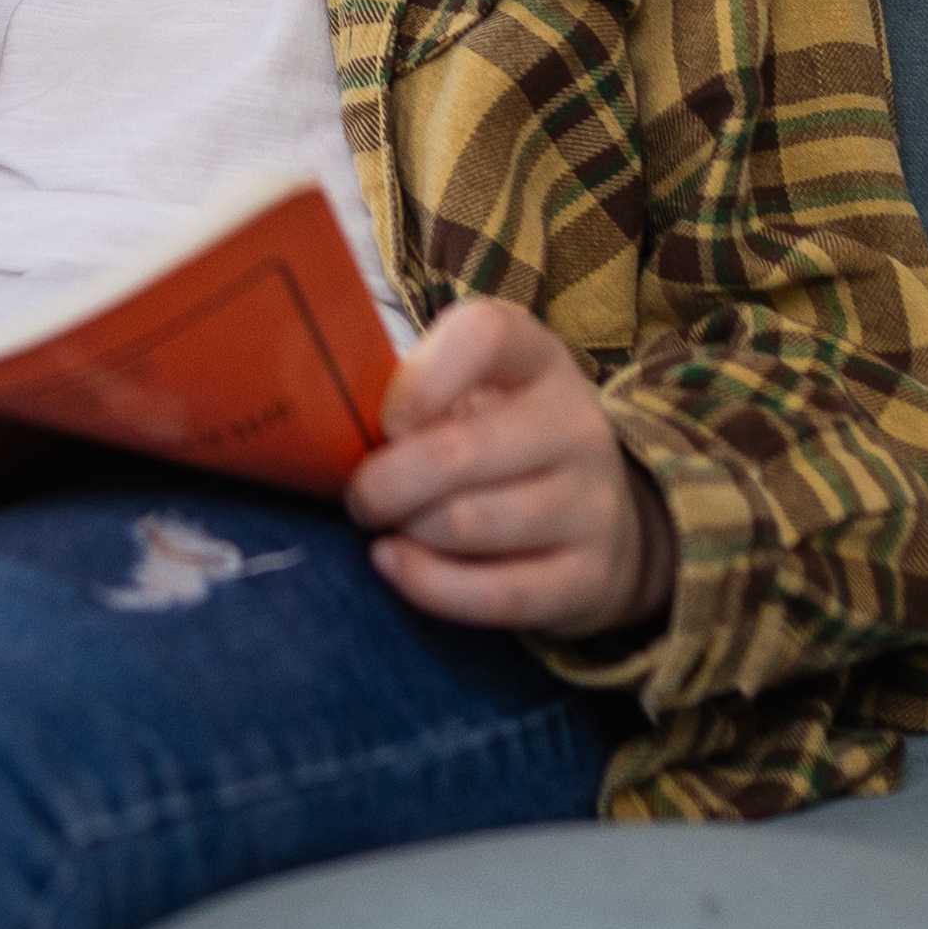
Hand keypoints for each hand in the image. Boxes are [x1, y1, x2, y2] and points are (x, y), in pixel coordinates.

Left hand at [344, 300, 672, 643]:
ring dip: (408, 531)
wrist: (602, 521)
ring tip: (386, 528)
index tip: (386, 421)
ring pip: (471, 525)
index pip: (486, 335)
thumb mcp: (476, 392)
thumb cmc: (501, 442)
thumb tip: (325, 423)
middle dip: (386, 483)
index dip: (419, 379)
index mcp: (540, 360)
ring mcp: (592, 505)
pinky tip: (396, 564)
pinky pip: (497, 593)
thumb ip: (417, 392)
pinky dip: (429, 584)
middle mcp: (577, 426)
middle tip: (359, 496)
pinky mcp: (589, 578)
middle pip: (460, 451)